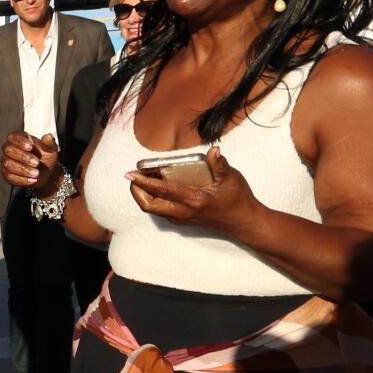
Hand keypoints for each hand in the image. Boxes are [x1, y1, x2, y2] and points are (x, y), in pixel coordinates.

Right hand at [0, 132, 61, 197]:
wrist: (47, 174)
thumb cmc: (45, 159)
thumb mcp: (50, 150)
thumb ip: (49, 143)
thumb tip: (48, 137)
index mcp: (19, 140)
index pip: (13, 136)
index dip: (19, 141)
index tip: (30, 147)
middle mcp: (10, 149)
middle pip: (9, 150)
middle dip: (23, 157)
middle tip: (36, 162)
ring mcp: (7, 162)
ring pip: (8, 164)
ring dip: (23, 169)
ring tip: (36, 173)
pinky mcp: (7, 174)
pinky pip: (10, 176)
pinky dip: (22, 179)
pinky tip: (32, 179)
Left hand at [125, 146, 259, 236]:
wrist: (243, 222)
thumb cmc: (237, 199)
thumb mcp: (231, 179)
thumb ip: (219, 165)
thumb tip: (213, 150)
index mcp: (193, 200)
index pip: (163, 190)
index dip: (144, 181)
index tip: (130, 174)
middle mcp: (183, 211)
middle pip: (148, 205)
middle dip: (136, 190)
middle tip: (134, 175)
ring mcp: (181, 218)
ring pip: (153, 209)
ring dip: (143, 195)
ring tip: (142, 178)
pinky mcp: (182, 220)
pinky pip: (160, 210)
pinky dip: (153, 198)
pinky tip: (156, 186)